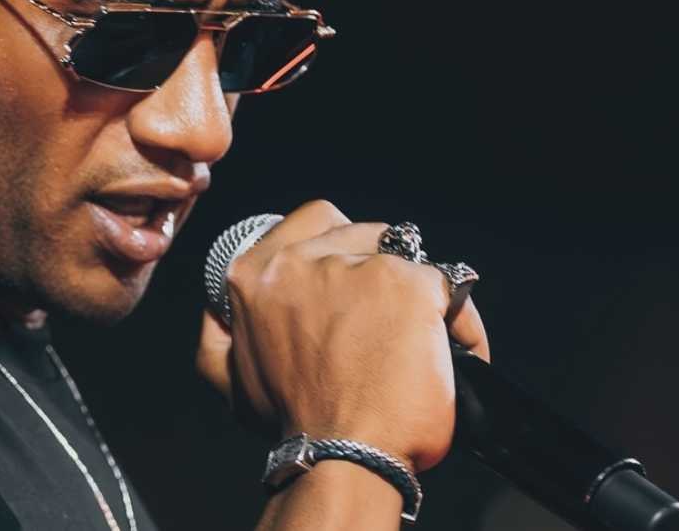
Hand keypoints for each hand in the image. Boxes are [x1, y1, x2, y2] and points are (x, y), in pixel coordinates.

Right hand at [195, 201, 489, 472]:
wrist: (343, 457)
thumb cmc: (295, 424)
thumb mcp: (232, 379)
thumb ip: (219, 335)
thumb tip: (219, 311)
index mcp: (256, 274)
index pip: (313, 221)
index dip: (340, 246)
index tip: (353, 274)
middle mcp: (303, 260)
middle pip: (364, 232)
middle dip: (380, 264)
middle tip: (386, 310)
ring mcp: (360, 266)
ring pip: (409, 258)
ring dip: (417, 295)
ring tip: (419, 340)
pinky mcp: (410, 284)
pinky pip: (453, 286)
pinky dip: (459, 321)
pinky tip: (451, 352)